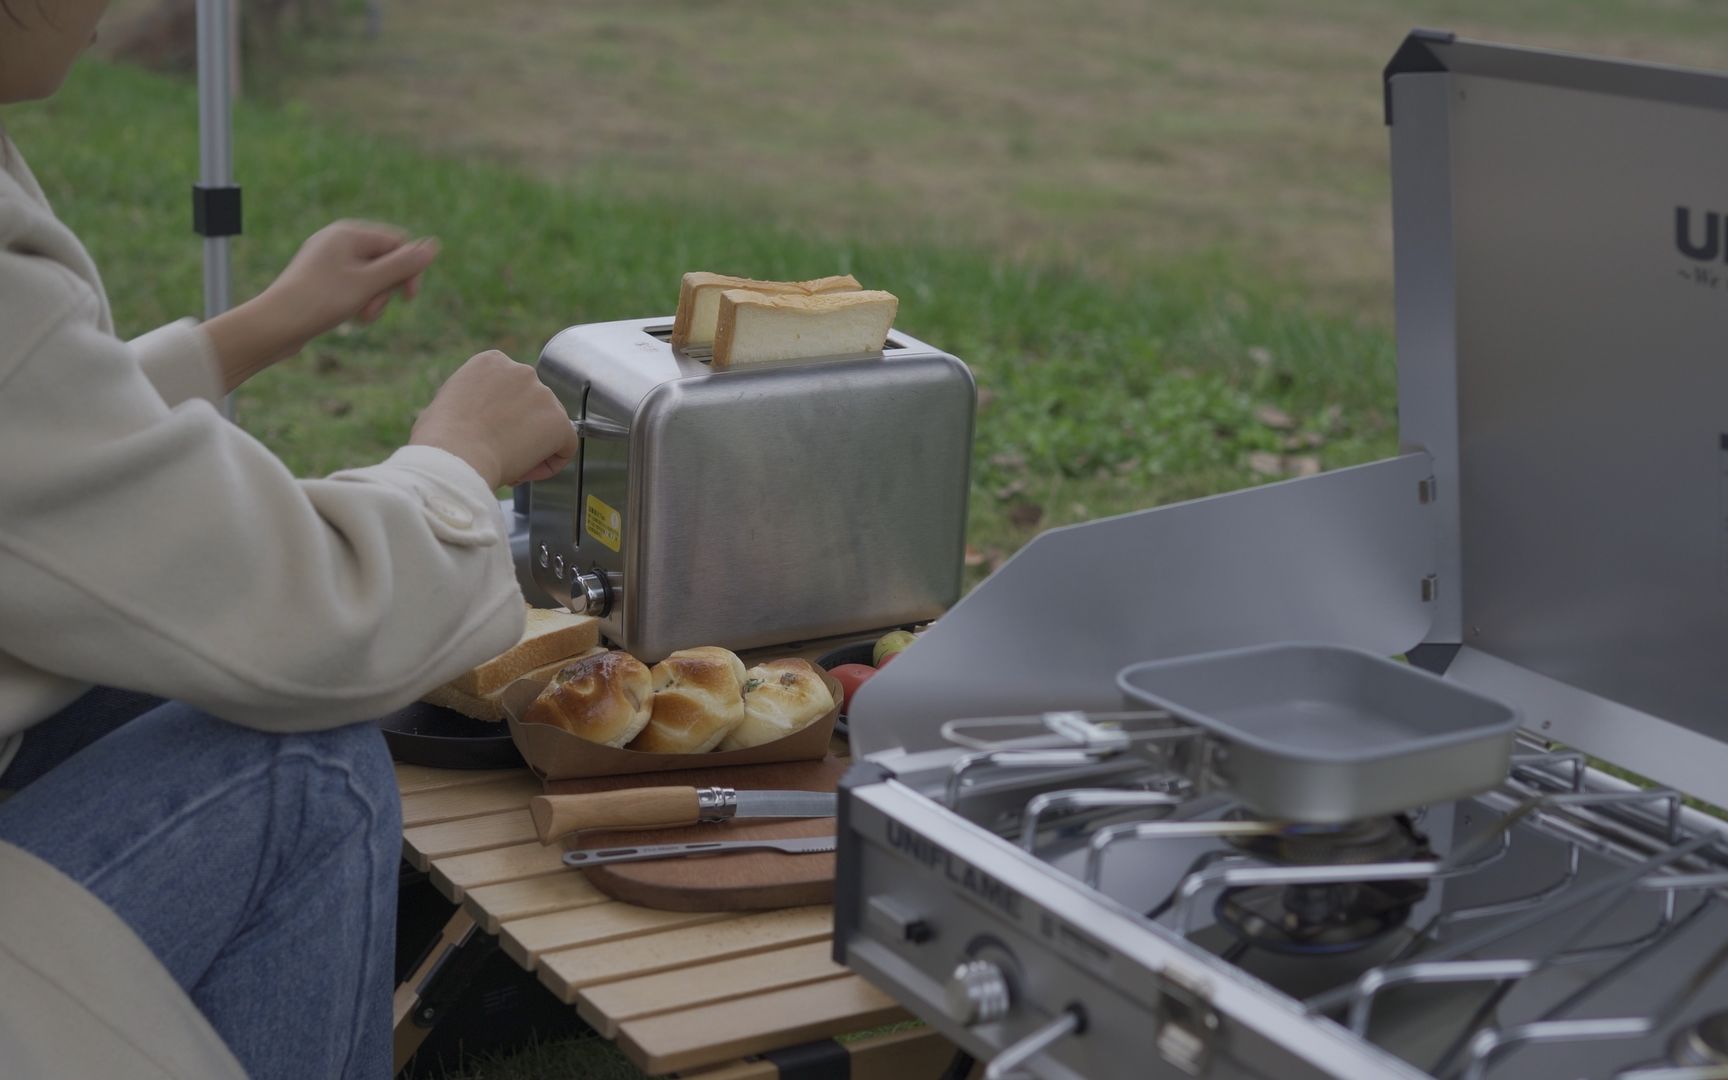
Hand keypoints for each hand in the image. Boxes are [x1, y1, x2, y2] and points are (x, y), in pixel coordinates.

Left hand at [268, 220, 438, 334]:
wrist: (275, 324)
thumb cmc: (320, 300)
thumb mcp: (368, 283)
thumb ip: (403, 265)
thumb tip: (434, 245)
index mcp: (348, 233)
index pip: (397, 243)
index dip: (408, 270)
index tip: (408, 298)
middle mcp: (337, 240)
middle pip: (385, 260)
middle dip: (387, 288)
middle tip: (372, 310)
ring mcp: (328, 260)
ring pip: (371, 276)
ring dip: (374, 298)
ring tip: (360, 316)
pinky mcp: (322, 279)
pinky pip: (354, 285)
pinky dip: (359, 301)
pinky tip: (350, 316)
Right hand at [410, 351, 579, 488]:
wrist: (454, 455)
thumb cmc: (441, 437)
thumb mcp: (449, 401)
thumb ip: (473, 400)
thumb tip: (478, 416)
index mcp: (492, 361)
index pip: (511, 388)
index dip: (503, 415)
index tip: (490, 433)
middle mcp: (521, 371)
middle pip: (533, 404)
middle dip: (520, 429)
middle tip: (499, 452)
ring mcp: (543, 394)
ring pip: (549, 426)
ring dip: (534, 446)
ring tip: (508, 463)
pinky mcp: (558, 422)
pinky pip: (566, 446)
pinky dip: (552, 462)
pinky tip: (528, 470)